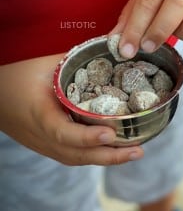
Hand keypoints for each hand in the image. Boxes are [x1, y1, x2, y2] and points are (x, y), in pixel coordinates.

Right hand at [0, 55, 143, 165]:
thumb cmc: (16, 75)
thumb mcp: (44, 64)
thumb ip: (75, 61)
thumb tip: (111, 51)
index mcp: (38, 114)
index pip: (62, 132)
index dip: (86, 137)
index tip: (111, 135)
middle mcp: (41, 136)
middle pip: (77, 154)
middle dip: (109, 156)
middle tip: (138, 152)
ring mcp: (43, 145)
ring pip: (77, 159)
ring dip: (107, 159)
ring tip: (134, 153)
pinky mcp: (47, 147)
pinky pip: (74, 156)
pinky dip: (96, 156)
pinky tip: (115, 152)